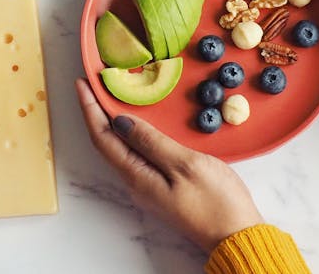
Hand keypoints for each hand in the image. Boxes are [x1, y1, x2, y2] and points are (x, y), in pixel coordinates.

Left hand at [75, 78, 262, 251]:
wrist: (236, 235)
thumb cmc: (216, 202)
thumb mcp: (184, 165)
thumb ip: (151, 142)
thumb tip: (120, 122)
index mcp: (137, 176)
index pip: (102, 137)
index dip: (90, 108)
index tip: (82, 83)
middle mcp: (136, 182)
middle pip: (107, 142)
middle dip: (97, 111)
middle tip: (94, 83)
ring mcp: (148, 185)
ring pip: (121, 148)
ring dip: (112, 121)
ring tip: (111, 95)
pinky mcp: (162, 186)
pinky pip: (137, 154)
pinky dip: (132, 132)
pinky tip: (140, 121)